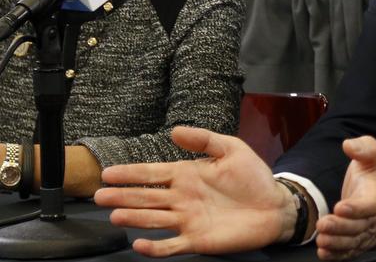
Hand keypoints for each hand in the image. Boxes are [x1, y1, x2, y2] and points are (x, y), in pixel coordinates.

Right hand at [94, 126, 295, 257]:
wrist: (275, 206)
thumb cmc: (253, 178)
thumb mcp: (232, 149)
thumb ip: (204, 140)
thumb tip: (174, 129)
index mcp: (186, 175)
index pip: (151, 173)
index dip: (130, 173)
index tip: (107, 173)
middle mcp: (181, 198)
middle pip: (146, 197)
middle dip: (122, 195)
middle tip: (99, 195)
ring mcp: (187, 220)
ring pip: (153, 219)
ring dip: (134, 217)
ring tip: (115, 215)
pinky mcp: (197, 240)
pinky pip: (170, 245)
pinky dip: (155, 247)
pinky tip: (140, 244)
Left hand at [314, 135, 375, 259]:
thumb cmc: (370, 183)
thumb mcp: (371, 159)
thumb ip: (364, 148)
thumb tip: (349, 145)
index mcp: (374, 197)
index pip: (368, 205)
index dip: (356, 208)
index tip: (340, 206)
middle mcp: (370, 219)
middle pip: (357, 227)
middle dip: (340, 227)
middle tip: (323, 224)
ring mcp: (363, 234)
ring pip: (351, 242)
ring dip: (336, 243)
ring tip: (322, 239)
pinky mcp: (355, 245)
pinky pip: (347, 254)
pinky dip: (335, 256)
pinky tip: (324, 253)